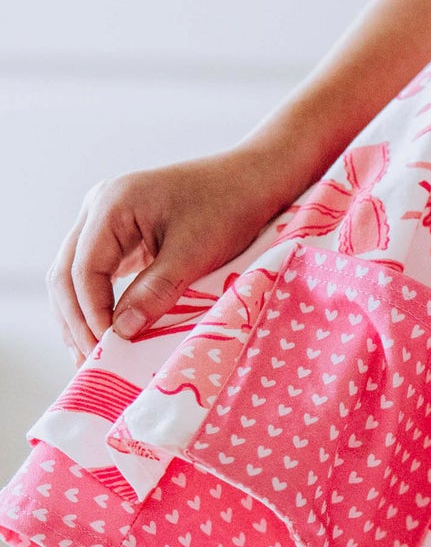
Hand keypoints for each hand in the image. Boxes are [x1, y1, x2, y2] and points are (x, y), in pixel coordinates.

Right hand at [47, 146, 297, 364]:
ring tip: (90, 358)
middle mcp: (99, 210)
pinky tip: (105, 334)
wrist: (247, 182)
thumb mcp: (192, 254)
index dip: (91, 314)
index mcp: (111, 206)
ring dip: (79, 316)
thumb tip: (121, 331)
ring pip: (74, 275)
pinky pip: (95, 275)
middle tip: (89, 363)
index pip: (82, 270)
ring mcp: (106, 223)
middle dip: (76, 320)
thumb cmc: (225, 209)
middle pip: (67, 273)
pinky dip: (96, 305)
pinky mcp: (122, 237)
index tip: (106, 350)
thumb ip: (155, 291)